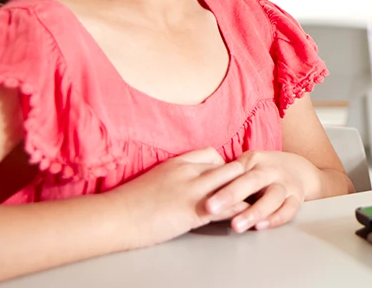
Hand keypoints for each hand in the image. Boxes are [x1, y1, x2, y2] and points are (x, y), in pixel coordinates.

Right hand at [106, 148, 246, 246]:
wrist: (112, 217)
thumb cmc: (127, 203)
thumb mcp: (154, 179)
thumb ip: (173, 177)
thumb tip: (180, 185)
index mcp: (178, 163)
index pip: (212, 154)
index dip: (223, 164)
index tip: (229, 176)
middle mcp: (189, 171)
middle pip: (229, 165)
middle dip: (242, 177)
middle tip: (253, 187)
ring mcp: (193, 190)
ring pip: (234, 182)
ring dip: (247, 193)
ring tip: (259, 201)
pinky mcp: (194, 211)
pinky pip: (227, 207)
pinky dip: (241, 212)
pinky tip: (247, 218)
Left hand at [204, 150, 320, 232]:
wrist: (299, 170)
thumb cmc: (265, 171)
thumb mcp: (248, 165)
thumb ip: (230, 174)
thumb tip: (200, 185)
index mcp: (256, 161)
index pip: (236, 171)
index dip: (220, 184)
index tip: (203, 198)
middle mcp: (272, 171)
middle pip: (253, 181)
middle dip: (232, 195)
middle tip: (211, 208)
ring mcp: (286, 185)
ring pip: (272, 197)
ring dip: (254, 212)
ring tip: (236, 226)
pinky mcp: (297, 199)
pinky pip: (288, 210)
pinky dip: (275, 219)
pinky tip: (260, 227)